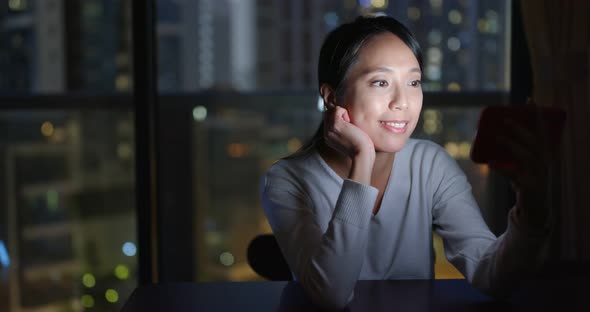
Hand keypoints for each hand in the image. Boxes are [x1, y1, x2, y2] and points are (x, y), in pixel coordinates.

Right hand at [323, 103, 374, 158]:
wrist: (361, 154)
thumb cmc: (360, 147)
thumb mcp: (349, 138)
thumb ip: (343, 129)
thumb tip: (346, 118)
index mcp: (328, 137)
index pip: (329, 119)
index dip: (338, 117)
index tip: (348, 123)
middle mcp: (326, 132)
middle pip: (329, 113)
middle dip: (340, 114)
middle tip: (350, 125)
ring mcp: (329, 128)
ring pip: (332, 110)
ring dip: (343, 113)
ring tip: (350, 125)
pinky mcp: (335, 124)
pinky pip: (337, 109)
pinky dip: (345, 112)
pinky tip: (350, 122)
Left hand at [490, 115, 553, 229]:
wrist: (534, 210)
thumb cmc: (526, 182)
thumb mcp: (521, 164)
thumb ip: (512, 151)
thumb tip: (491, 136)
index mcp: (544, 155)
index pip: (543, 131)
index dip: (537, 115)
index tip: (529, 100)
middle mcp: (544, 163)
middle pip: (535, 142)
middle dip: (521, 129)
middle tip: (506, 120)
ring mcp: (539, 176)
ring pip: (528, 157)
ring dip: (512, 145)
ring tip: (496, 137)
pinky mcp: (530, 188)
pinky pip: (515, 176)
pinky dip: (502, 168)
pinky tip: (491, 163)